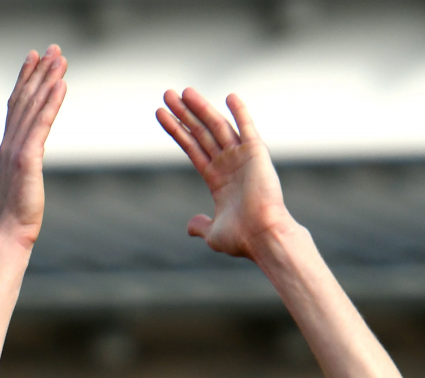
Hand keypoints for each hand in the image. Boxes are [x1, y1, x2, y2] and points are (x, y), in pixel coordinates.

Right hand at [0, 46, 66, 249]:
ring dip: (47, 80)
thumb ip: (24, 166)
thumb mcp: (22, 184)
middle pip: (25, 98)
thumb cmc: (16, 215)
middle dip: (39, 72)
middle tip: (52, 49)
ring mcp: (17, 149)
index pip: (17, 105)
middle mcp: (10, 142)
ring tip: (60, 59)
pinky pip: (41, 125)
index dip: (25, 79)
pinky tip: (61, 86)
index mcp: (8, 146)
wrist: (8, 233)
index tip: (34, 57)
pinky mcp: (27, 159)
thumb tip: (28, 162)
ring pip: (34, 106)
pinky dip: (51, 103)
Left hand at [157, 86, 289, 258]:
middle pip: (201, 132)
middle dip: (184, 114)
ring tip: (184, 91)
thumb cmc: (241, 238)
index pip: (192, 148)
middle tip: (168, 94)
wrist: (263, 236)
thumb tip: (190, 226)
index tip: (161, 113)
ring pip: (217, 126)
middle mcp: (228, 164)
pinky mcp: (256, 153)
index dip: (177, 131)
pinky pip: (247, 127)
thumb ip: (201, 226)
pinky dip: (240, 111)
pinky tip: (230, 97)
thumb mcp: (213, 234)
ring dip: (201, 107)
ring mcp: (242, 157)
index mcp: (216, 180)